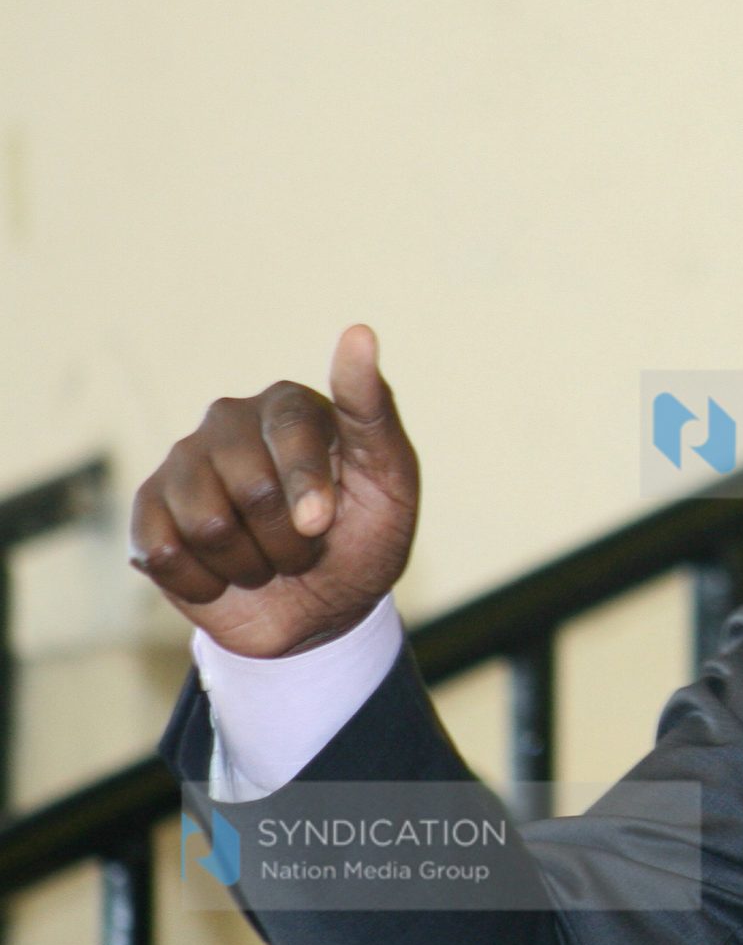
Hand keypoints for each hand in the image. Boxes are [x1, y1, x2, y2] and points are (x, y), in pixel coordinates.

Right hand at [131, 325, 420, 658]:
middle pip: (251, 487)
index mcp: (290, 405)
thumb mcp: (391, 481)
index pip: (289, 429)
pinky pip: (165, 553)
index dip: (306, 487)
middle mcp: (230, 422)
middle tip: (306, 546)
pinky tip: (224, 573)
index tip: (320, 523)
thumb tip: (358, 331)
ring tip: (267, 558)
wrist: (321, 612)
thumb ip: (373, 411)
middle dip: (289, 539)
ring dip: (251, 563)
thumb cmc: (363, 539)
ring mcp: (183, 464)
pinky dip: (207, 582)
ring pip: (206, 525)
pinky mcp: (148, 510)